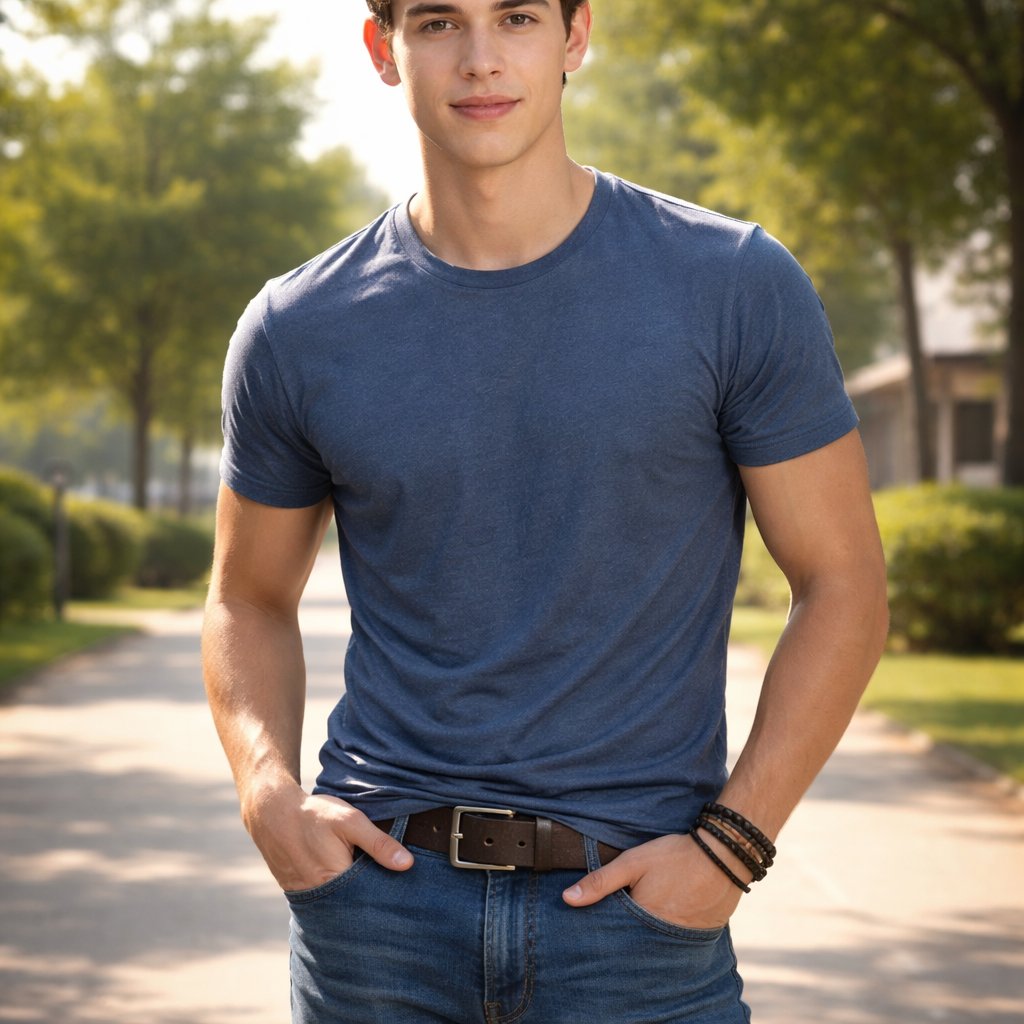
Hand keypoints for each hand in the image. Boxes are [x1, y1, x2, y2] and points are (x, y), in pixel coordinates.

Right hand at [242, 779, 413, 891]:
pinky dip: (335, 895)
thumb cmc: (314, 815)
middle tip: (389, 897)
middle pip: (353, 908)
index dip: (385, 897)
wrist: (273, 813)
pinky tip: (345, 885)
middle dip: (370, 902)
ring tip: (369, 892)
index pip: (369, 902)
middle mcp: (319, 897)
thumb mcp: (351, 821)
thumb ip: (379, 844)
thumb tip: (408, 864)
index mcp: (335, 882)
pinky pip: (323, 900)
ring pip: (338, 905)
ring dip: (352, 899)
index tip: (401, 896)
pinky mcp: (297, 892)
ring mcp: (306, 897)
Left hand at [562, 833, 743, 929]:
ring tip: (642, 921)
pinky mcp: (700, 936)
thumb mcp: (633, 863)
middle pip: (635, 943)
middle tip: (618, 924)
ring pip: (656, 944)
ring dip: (647, 936)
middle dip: (625, 936)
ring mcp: (683, 940)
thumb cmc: (675, 856)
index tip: (596, 927)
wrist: (724, 854)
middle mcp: (662, 938)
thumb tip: (567, 899)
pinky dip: (668, 935)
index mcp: (642, 921)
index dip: (605, 930)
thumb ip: (600, 882)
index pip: (615, 936)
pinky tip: (664, 920)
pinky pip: (677, 942)